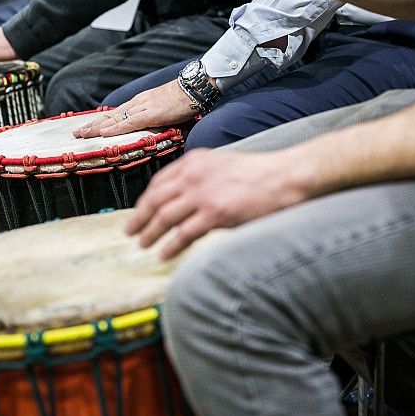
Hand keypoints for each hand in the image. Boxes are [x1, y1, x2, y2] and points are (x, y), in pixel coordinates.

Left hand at [73, 80, 198, 138]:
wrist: (194, 88)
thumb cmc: (183, 99)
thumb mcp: (164, 109)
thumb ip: (155, 118)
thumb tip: (150, 129)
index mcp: (140, 103)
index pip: (116, 114)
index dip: (100, 122)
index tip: (88, 128)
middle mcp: (137, 104)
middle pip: (110, 116)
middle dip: (92, 125)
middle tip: (77, 133)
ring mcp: (143, 108)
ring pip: (115, 119)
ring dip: (97, 127)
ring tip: (82, 134)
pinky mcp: (151, 114)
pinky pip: (130, 123)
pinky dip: (115, 129)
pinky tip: (104, 133)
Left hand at [125, 148, 309, 259]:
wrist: (284, 177)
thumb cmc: (259, 174)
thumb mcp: (222, 164)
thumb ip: (200, 176)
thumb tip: (184, 197)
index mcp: (194, 161)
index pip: (158, 182)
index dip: (144, 199)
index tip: (137, 212)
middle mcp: (193, 175)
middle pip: (155, 200)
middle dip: (139, 218)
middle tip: (130, 231)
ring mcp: (203, 194)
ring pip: (165, 217)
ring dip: (150, 233)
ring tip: (143, 244)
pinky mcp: (215, 213)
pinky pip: (184, 233)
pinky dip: (171, 246)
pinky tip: (164, 254)